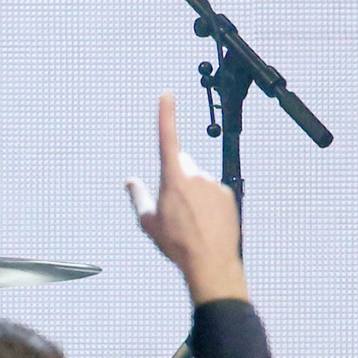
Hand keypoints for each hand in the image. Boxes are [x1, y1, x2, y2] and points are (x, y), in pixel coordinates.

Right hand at [123, 92, 248, 305]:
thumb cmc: (176, 244)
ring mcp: (213, 183)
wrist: (210, 261)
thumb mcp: (148, 222)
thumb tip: (130, 182)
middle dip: (176, 177)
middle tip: (174, 209)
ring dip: (193, 194)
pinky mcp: (227, 193)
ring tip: (191, 222)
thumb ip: (138, 197)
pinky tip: (205, 222)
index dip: (166, 115)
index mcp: (173, 178)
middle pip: (181, 165)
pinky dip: (208, 202)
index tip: (167, 95)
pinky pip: (213, 191)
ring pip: (198, 180)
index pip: (168, 138)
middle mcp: (195, 175)